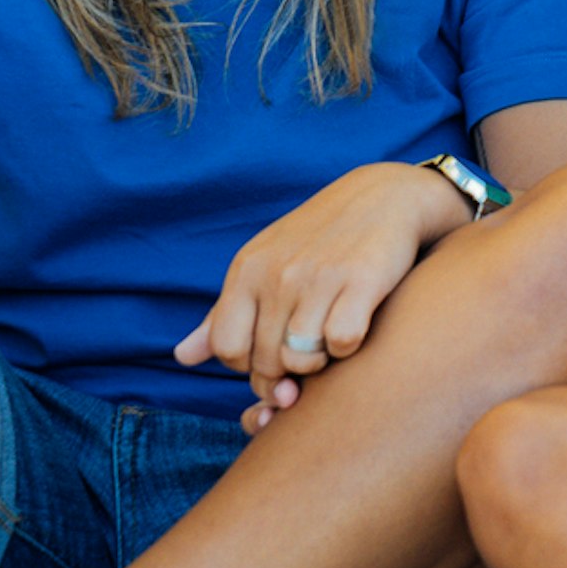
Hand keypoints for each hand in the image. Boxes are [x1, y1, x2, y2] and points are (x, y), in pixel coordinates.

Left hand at [179, 161, 470, 423]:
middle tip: (309, 350)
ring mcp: (317, 277)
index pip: (228, 348)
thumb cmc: (318, 240)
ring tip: (328, 336)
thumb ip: (223, 315)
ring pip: (302, 359)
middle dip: (288, 371)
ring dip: (319, 361)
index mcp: (247, 270)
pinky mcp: (360, 281)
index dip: (251, 365)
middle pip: (267, 362)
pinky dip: (349, 346)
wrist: (384, 196)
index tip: (275, 352)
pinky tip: (355, 322)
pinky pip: (342, 343)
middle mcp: (276, 273)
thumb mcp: (263, 266)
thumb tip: (182, 357)